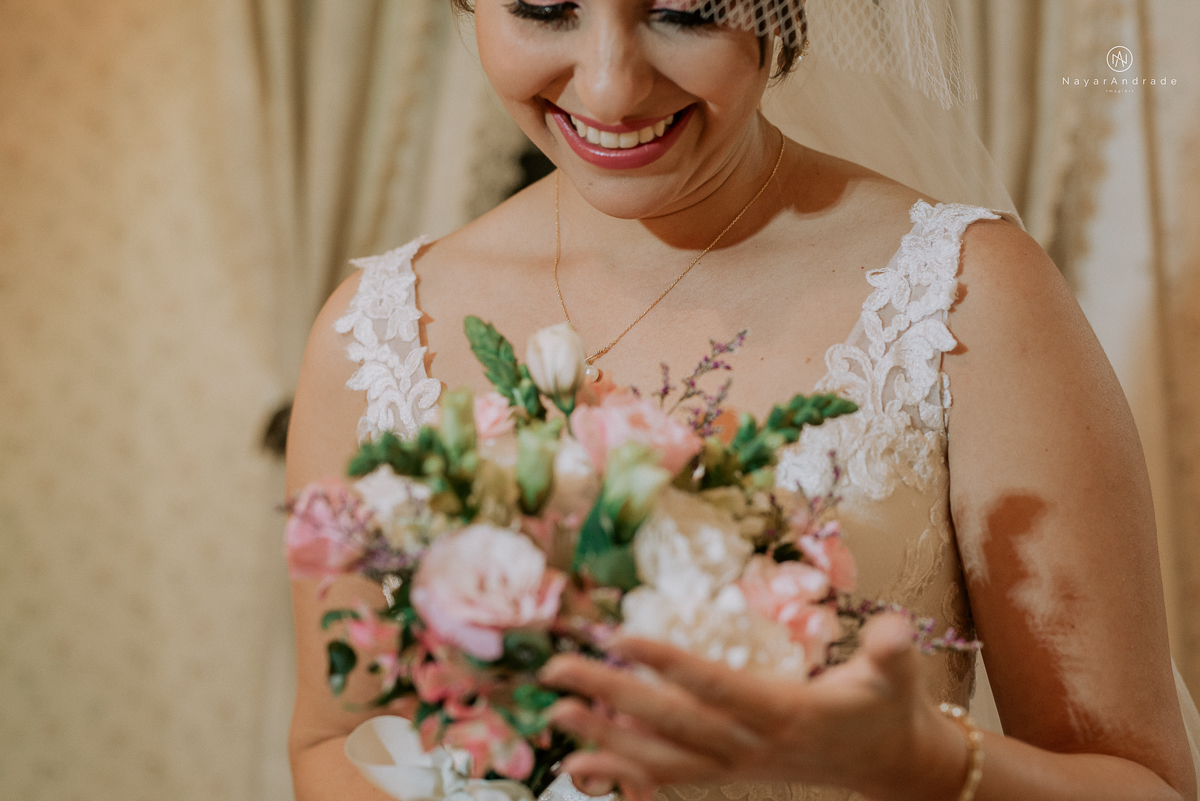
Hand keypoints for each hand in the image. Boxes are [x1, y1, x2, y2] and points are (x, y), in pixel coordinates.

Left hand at [538, 614, 968, 800]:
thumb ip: (892, 652)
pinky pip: (670, 778)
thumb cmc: (887, 707)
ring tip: (558, 714)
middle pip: (671, 722)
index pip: (714, 686)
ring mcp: (737, 765)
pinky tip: (583, 762)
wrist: (892, 765)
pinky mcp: (729, 772)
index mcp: (785, 712)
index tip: (619, 637)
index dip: (667, 663)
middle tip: (557, 671)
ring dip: (605, 738)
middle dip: (611, 696)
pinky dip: (624, 772)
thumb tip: (895, 628)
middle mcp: (752, 746)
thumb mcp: (896, 676)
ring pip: (662, 757)